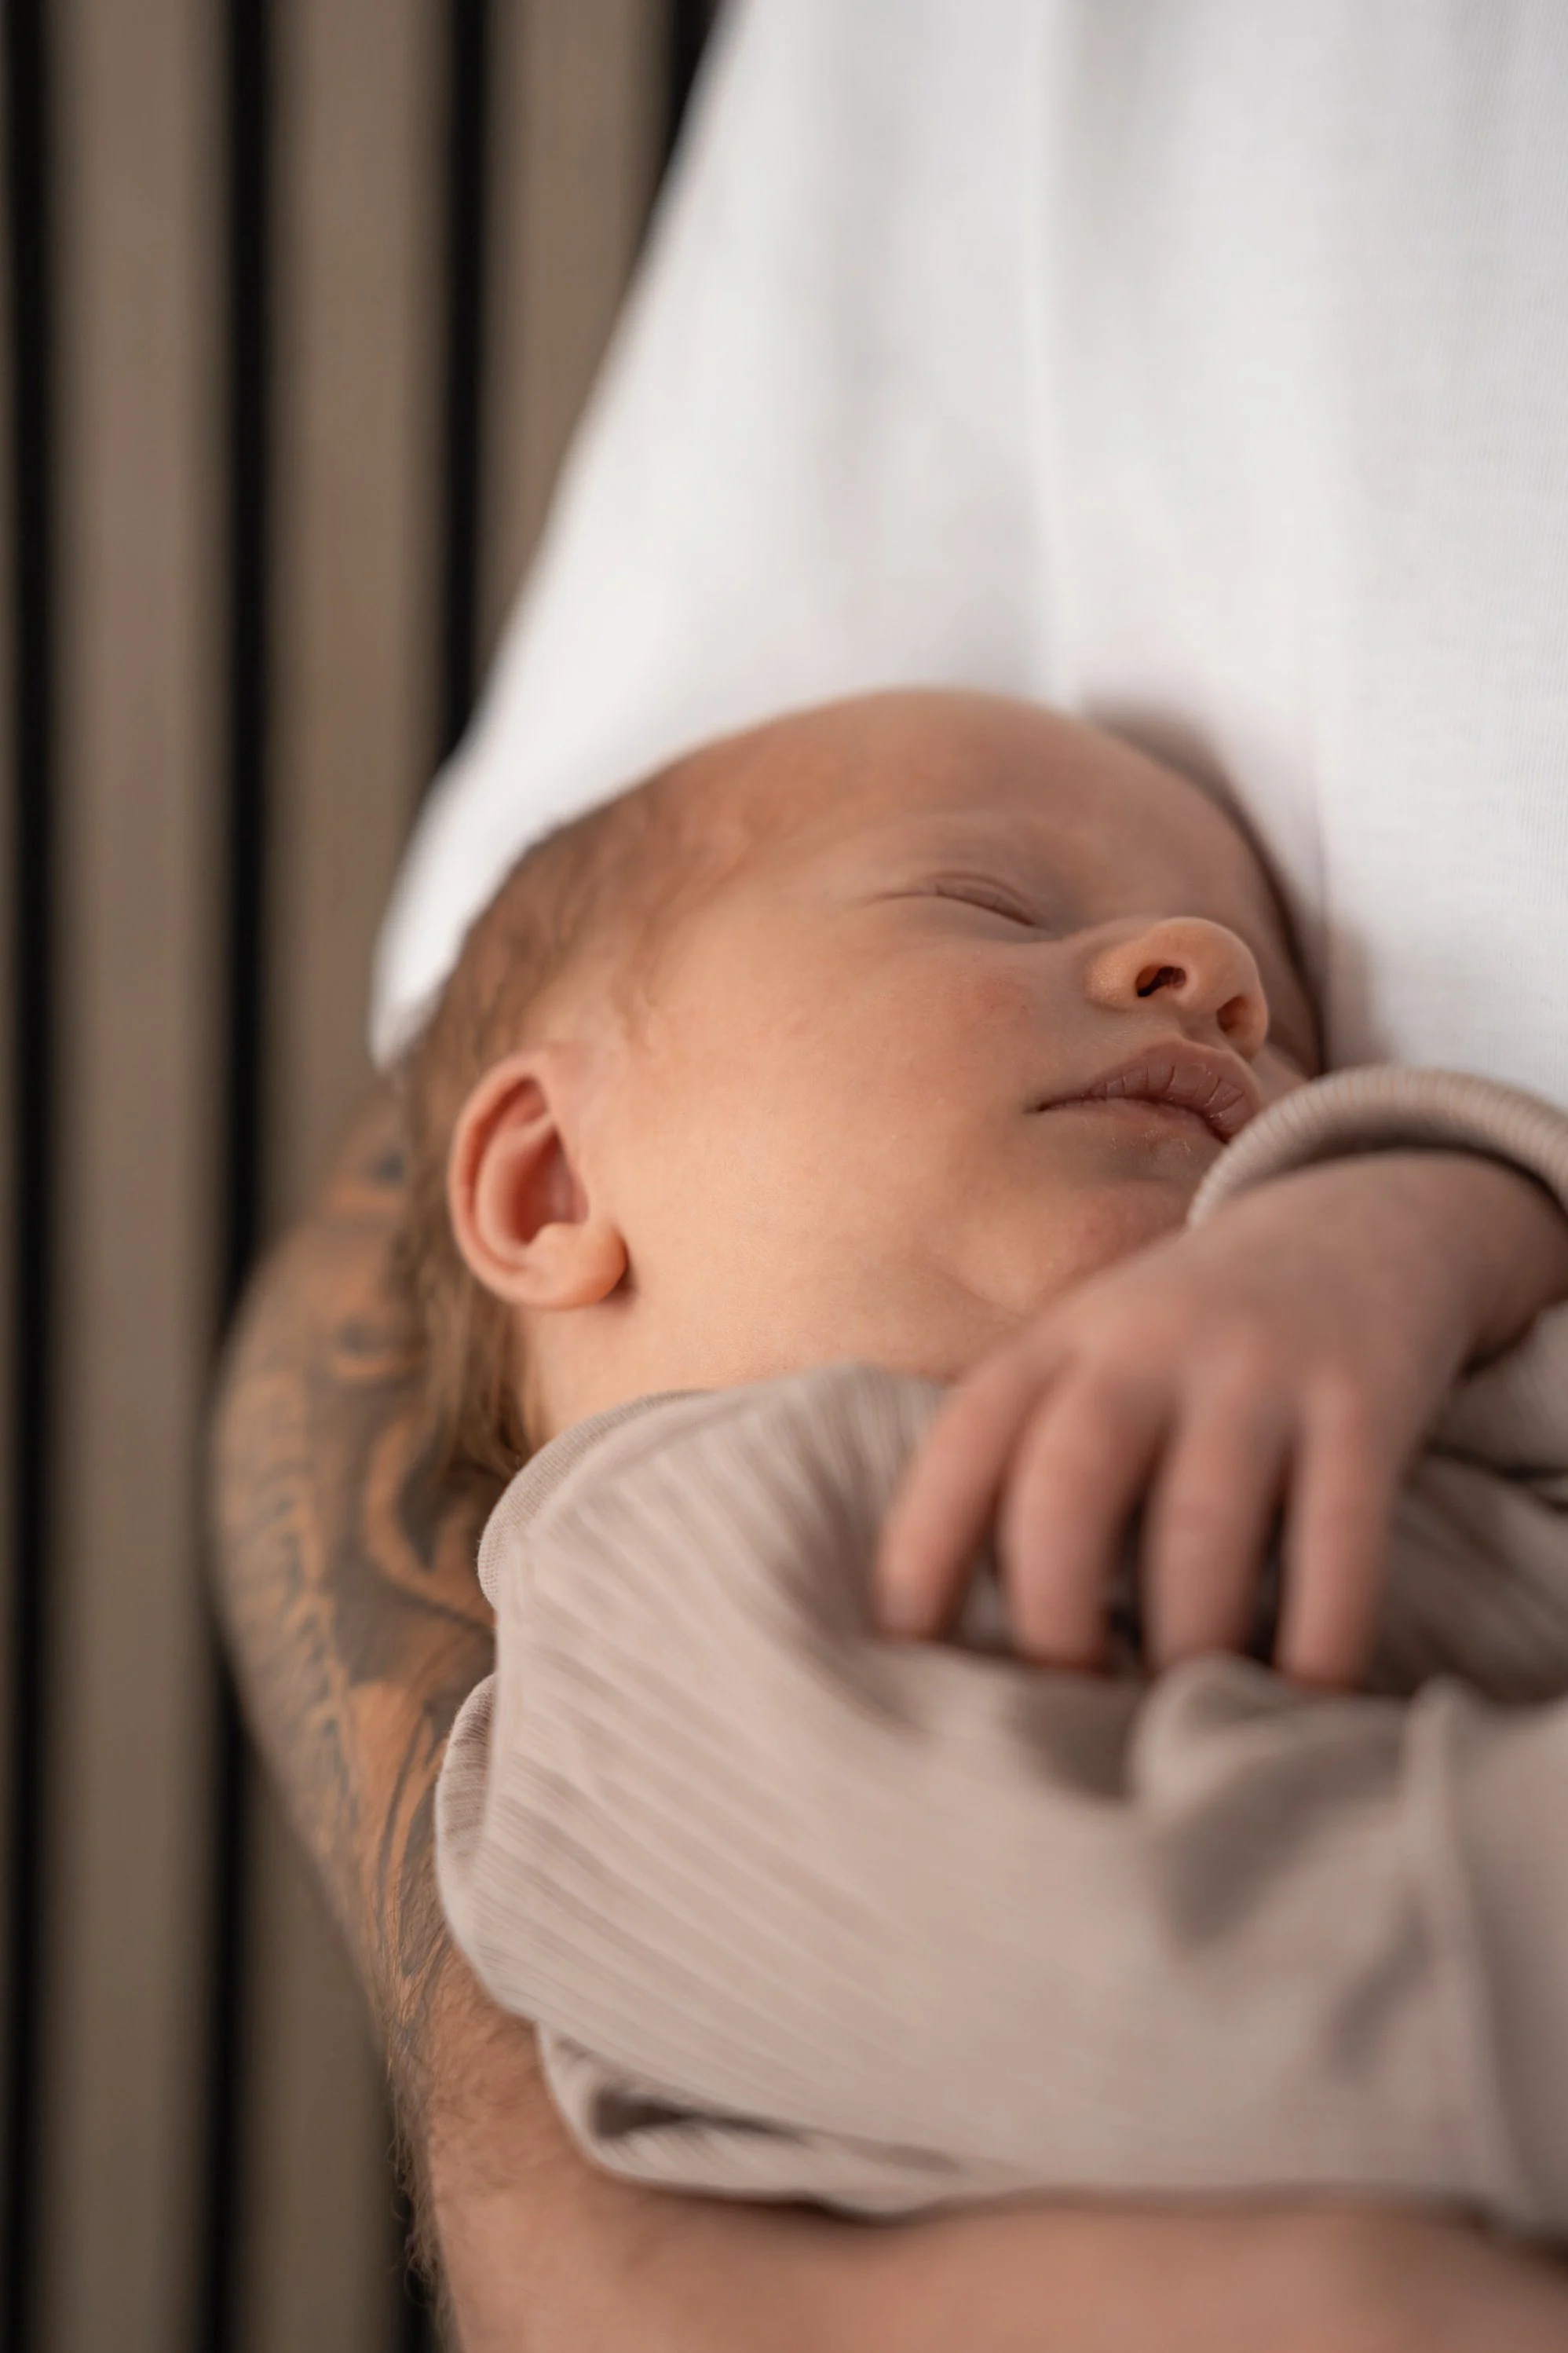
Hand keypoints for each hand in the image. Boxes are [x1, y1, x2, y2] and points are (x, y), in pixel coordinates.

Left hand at [878, 1150, 1567, 1685]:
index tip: (908, 1663)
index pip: (964, 1445)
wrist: (1362, 1218)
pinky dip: (1320, 1636)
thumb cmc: (1191, 1344)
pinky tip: (1303, 1700)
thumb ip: (1030, 1462)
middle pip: (1065, 1487)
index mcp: (1058, 1345)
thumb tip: (956, 1639)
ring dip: (1181, 1641)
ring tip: (1177, 1717)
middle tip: (1067, 1714)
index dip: (921, 1554)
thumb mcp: (1091, 1360)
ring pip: (1197, 1522)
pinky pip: (1339, 1538)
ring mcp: (1257, 1369)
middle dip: (1052, 1619)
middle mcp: (1145, 1347)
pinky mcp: (1364, 1399)